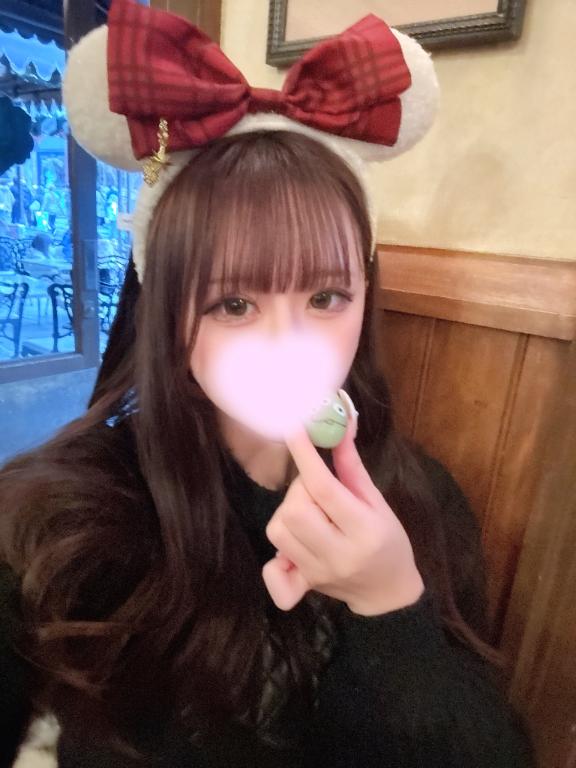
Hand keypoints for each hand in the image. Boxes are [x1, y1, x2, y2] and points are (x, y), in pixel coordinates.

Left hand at [262, 395, 424, 615]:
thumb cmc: (389, 541)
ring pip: (279, 530)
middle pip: (295, 510)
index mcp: (364, 530)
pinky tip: (296, 542)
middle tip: (315, 488)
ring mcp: (318, 572)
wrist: (388, 593)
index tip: (294, 428)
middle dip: (299, 489)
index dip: (305, 455)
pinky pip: (272, 567)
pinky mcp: (305, 584)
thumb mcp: (378, 503)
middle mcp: (339, 554)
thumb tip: (340, 426)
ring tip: (311, 513)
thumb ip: (352, 467)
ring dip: (289, 511)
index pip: (324, 488)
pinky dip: (278, 548)